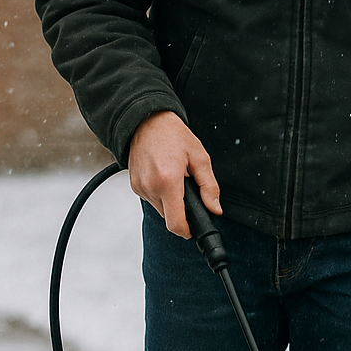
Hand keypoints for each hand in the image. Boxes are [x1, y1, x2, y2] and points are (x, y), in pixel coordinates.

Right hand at [128, 110, 221, 237]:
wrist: (146, 120)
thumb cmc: (172, 134)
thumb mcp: (199, 157)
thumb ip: (209, 187)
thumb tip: (215, 208)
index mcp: (168, 181)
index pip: (176, 223)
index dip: (187, 231)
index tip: (194, 229)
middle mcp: (150, 187)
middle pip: (169, 218)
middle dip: (181, 210)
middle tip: (186, 191)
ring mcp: (140, 187)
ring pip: (160, 209)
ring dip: (170, 202)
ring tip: (174, 179)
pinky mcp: (134, 185)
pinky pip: (151, 199)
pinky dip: (160, 194)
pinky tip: (163, 177)